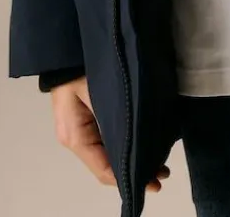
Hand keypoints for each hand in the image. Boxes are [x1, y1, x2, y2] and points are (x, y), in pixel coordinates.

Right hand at [47, 75, 171, 191]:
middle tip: (163, 173)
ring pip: (109, 153)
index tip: (154, 182)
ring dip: (132, 158)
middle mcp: (76, 139)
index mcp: (76, 138)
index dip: (129, 180)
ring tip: (159, 163)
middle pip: (108, 165)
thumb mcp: (100, 95)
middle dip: (135, 171)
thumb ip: (117, 121)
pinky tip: (143, 143)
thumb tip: (140, 143)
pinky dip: (125, 145)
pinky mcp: (86, 120)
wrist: (67, 47)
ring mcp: (80, 130)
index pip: (105, 171)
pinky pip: (107, 139)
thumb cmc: (82, 69)